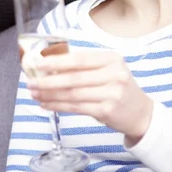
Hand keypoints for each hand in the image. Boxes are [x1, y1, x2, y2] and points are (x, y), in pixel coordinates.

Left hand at [28, 50, 153, 143]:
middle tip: (30, 82)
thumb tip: (47, 66)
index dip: (56, 61)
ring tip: (34, 93)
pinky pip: (76, 107)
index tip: (37, 64)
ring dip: (50, 94)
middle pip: (74, 78)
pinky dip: (58, 106)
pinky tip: (46, 104)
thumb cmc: (116, 87)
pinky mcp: (107, 111)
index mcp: (111, 59)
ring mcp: (112, 94)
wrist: (140, 112)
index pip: (79, 59)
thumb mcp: (106, 69)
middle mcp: (114, 75)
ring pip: (72, 94)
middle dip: (48, 80)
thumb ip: (82, 67)